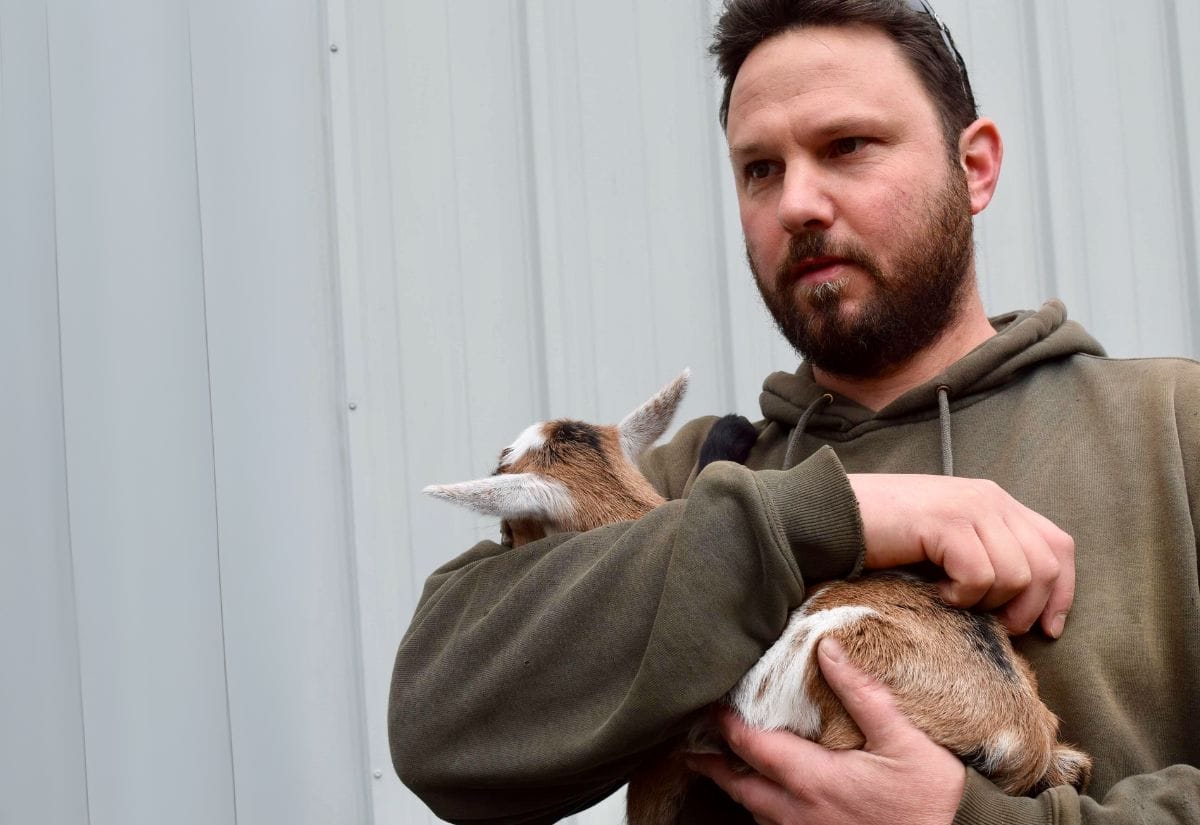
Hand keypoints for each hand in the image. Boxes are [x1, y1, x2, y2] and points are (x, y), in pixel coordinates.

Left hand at [688, 638, 965, 824]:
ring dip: (737, 790)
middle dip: (713, 765)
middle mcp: (800, 813)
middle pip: (740, 786)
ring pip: (755, 814)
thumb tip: (827, 648)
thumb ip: (862, 694)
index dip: (724, 726)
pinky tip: (767, 803)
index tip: (707, 707)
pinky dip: (763, 814)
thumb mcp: (905, 741)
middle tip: (691, 748)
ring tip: (724, 769)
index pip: (751, 747)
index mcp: (813, 780)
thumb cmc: (931, 803)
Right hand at [847, 473, 1074, 635]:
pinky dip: (961, 595)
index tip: (1048, 629)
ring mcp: (970, 507)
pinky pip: (980, 575)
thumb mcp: (946, 543)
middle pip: (1045, 565)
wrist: (831, 516)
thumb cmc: (881, 535)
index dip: (1061, 592)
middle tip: (991, 624)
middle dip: (1026, 608)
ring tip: (950, 598)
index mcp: (994, 501)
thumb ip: (984, 552)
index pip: (1057, 545)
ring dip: (986, 601)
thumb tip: (1024, 600)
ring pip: (1016, 575)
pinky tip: (935, 591)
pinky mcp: (947, 523)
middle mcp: (989, 498)